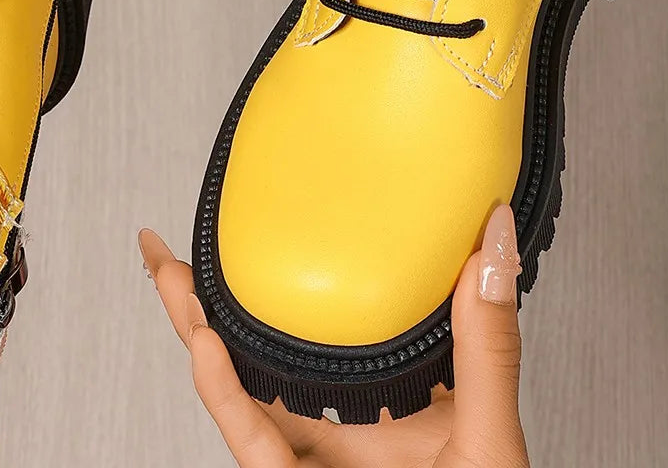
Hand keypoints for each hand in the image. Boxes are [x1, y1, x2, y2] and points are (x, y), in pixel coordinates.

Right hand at [139, 205, 528, 467]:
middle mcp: (338, 433)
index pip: (326, 330)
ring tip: (175, 280)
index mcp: (382, 406)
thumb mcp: (490, 434)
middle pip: (259, 355)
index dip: (287, 277)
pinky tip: (208, 346)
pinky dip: (223, 393)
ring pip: (238, 393)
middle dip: (209, 301)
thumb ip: (486, 345)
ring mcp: (312, 465)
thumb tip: (492, 244)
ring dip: (196, 334)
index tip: (272, 223)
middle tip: (175, 250)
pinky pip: (252, 442)